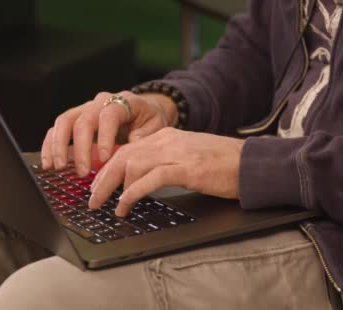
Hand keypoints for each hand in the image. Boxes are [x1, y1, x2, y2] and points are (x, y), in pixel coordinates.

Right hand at [41, 91, 177, 175]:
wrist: (143, 109)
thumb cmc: (149, 119)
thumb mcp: (156, 125)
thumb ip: (145, 135)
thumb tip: (129, 147)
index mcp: (122, 102)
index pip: (108, 115)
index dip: (105, 136)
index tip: (105, 158)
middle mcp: (99, 103)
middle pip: (83, 120)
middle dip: (80, 148)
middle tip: (83, 172)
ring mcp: (84, 110)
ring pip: (64, 122)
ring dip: (58, 146)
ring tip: (58, 167)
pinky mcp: (74, 120)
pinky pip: (56, 129)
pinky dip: (50, 146)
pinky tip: (49, 163)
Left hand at [88, 127, 244, 216]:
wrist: (250, 163)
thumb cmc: (222, 165)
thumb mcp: (187, 158)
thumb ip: (164, 163)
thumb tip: (138, 181)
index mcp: (166, 136)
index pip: (127, 149)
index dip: (107, 168)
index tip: (97, 185)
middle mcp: (167, 141)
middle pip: (123, 156)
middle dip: (102, 179)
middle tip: (92, 200)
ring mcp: (176, 153)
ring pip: (131, 165)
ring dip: (113, 188)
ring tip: (107, 206)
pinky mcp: (186, 168)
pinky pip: (150, 179)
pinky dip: (132, 193)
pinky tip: (125, 205)